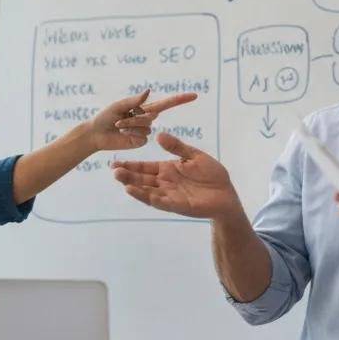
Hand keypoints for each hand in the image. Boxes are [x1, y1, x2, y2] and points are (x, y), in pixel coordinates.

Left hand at [86, 90, 196, 152]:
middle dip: (134, 118)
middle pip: (151, 115)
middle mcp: (147, 119)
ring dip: (130, 125)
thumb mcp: (119, 105)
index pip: (166, 104)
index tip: (194, 96)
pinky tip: (122, 134)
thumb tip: (148, 91)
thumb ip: (134, 100)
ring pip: (146, 126)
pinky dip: (131, 133)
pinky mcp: (140, 141)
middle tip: (117, 120)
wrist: (96, 134)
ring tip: (118, 126)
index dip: (180, 99)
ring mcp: (145, 131)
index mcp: (144, 108)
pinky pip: (142, 136)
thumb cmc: (106, 116)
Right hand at [112, 132, 241, 219]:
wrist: (226, 194)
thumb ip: (177, 147)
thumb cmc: (212, 174)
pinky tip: (134, 190)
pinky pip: (158, 200)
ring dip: (133, 185)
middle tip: (113, 169)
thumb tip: (158, 134)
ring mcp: (169, 195)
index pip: (145, 167)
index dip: (131, 165)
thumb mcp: (194, 156)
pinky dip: (145, 196)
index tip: (115, 162)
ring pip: (146, 190)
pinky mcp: (176, 205)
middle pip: (142, 179)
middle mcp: (165, 183)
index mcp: (168, 169)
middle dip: (127, 174)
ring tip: (119, 178)